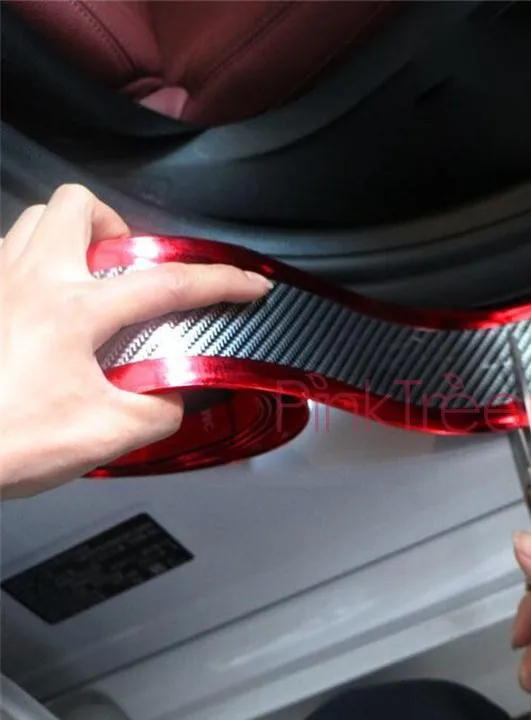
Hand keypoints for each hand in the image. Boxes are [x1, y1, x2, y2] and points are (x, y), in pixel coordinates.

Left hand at [0, 184, 271, 497]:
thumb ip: (157, 410)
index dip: (221, 282)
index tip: (249, 284)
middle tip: (133, 272)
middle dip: (121, 232)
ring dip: (78, 240)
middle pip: (81, 208)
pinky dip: (42, 264)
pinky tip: (51, 308)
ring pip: (39, 220)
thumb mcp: (106, 438)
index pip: (166, 284)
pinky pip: (12, 253)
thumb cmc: (3, 443)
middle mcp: (30, 281)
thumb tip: (170, 394)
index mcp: (73, 311)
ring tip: (95, 281)